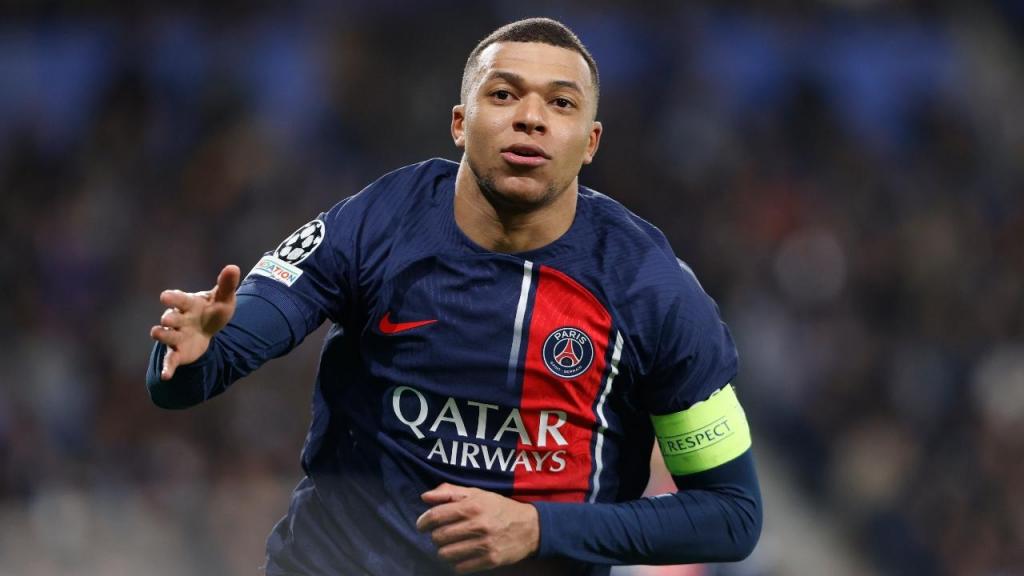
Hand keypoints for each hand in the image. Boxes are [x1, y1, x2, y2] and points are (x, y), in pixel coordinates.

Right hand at [149, 265, 240, 379]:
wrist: (208, 329)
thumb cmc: (212, 310)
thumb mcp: (223, 299)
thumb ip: (226, 285)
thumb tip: (233, 267)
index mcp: (188, 304)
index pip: (178, 299)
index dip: (172, 297)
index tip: (165, 296)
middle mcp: (178, 319)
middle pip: (170, 318)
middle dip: (169, 318)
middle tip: (167, 318)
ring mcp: (176, 336)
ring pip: (166, 335)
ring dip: (162, 335)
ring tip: (157, 334)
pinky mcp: (177, 352)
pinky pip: (170, 360)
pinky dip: (167, 368)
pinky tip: (165, 376)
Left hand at [416, 483, 539, 573]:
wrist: (530, 527)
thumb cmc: (499, 508)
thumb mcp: (477, 493)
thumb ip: (449, 492)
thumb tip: (425, 497)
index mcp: (473, 505)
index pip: (437, 516)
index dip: (424, 521)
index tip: (422, 525)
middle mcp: (477, 525)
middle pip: (439, 537)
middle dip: (435, 536)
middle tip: (441, 535)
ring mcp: (484, 544)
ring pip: (446, 554)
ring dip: (444, 551)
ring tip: (450, 546)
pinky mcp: (490, 560)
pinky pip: (460, 567)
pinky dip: (455, 563)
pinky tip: (460, 556)